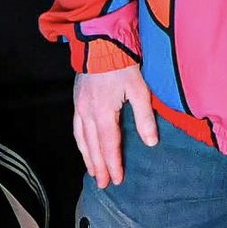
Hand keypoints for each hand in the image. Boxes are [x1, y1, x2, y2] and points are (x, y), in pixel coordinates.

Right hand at [72, 65, 156, 186]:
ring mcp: (79, 107)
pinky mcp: (77, 100)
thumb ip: (144, 117)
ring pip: (81, 139)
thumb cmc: (122, 64)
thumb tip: (151, 142)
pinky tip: (84, 147)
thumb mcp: (139, 89)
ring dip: (87, 157)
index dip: (113, 164)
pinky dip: (80, 142)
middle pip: (93, 147)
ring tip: (93, 172)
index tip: (117, 180)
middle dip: (99, 167)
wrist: (99, 43)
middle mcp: (88, 113)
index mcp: (104, 113)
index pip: (109, 145)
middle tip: (104, 184)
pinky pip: (76, 128)